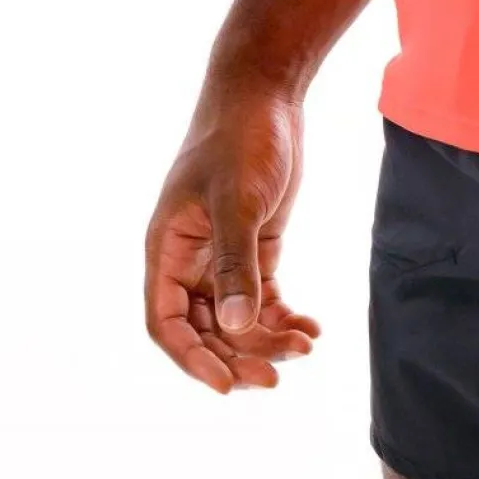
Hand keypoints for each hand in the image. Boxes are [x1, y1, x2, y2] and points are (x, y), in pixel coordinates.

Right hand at [144, 76, 321, 393]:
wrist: (266, 93)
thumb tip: (235, 325)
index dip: (190, 359)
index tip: (226, 384)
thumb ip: (235, 263)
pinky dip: (283, 315)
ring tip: (306, 345)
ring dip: (266, 338)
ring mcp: (221, 253)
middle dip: (237, 355)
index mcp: (166, 249)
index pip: (166, 322)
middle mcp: (189, 258)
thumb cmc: (240, 138)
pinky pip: (262, 296)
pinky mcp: (253, 244)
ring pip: (236, 317)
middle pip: (204, 328)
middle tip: (275, 377)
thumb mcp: (237, 200)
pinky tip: (312, 327)